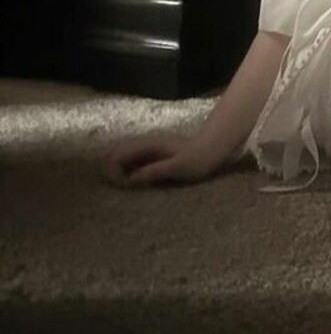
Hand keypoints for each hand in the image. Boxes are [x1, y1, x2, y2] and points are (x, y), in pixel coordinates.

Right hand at [100, 131, 236, 186]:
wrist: (214, 147)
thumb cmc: (199, 159)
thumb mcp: (179, 168)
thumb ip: (155, 171)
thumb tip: (130, 179)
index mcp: (147, 146)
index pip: (116, 156)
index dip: (114, 173)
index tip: (126, 187)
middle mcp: (144, 144)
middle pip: (114, 156)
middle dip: (113, 172)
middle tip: (126, 188)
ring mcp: (147, 148)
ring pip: (122, 158)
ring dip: (120, 173)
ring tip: (130, 187)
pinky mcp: (152, 155)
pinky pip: (132, 162)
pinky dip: (129, 172)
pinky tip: (139, 183)